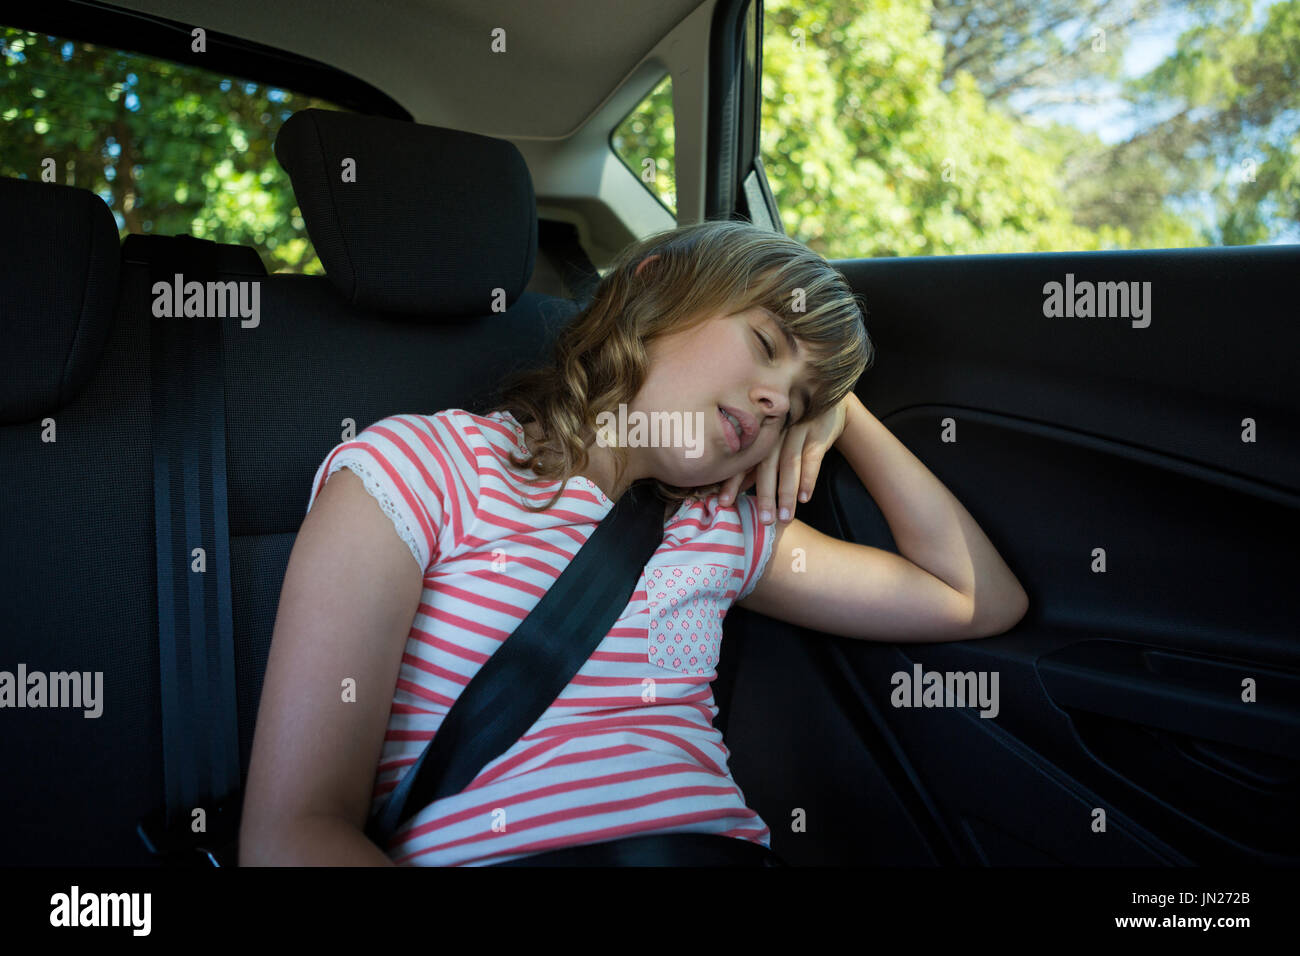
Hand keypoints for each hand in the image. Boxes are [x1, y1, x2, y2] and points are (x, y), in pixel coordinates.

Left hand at [716, 394, 851, 523]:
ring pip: (790, 463)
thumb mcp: (772, 442)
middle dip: (764, 494)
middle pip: (767, 464)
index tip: (724, 503)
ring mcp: (797, 428)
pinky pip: (813, 457)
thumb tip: (733, 491)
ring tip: (785, 517)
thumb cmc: (792, 428)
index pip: (744, 459)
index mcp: (760, 433)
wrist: (827, 401)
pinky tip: (804, 498)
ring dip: (787, 492)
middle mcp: (775, 430)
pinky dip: (809, 478)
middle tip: (763, 521)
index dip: (733, 480)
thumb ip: (754, 464)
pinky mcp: (818, 431)